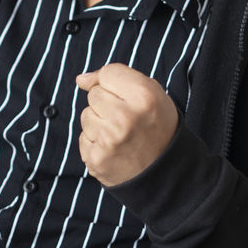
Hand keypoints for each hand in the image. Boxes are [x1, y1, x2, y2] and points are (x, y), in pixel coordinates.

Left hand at [75, 63, 178, 186]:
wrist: (167, 174)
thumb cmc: (158, 128)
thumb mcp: (152, 94)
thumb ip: (117, 77)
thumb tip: (80, 80)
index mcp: (144, 96)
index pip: (108, 73)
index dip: (115, 83)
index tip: (126, 97)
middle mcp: (125, 117)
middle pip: (94, 94)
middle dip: (107, 104)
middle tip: (126, 119)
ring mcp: (108, 140)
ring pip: (86, 115)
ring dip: (99, 123)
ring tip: (121, 134)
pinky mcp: (96, 159)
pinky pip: (83, 137)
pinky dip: (95, 142)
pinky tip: (114, 149)